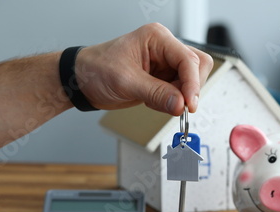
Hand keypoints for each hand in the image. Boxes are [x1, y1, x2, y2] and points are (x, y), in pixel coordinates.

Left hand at [75, 23, 213, 115]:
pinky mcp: (163, 78)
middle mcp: (164, 48)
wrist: (83, 80)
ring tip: (158, 101)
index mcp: (156, 38)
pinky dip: (173, 101)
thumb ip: (156, 94)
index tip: (190, 104)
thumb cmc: (96, 70)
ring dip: (181, 96)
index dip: (192, 83)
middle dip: (189, 89)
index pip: (187, 59)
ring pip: (192, 80)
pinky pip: (180, 91)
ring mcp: (165, 64)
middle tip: (178, 105)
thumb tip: (180, 104)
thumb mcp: (126, 82)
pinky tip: (155, 102)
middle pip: (197, 67)